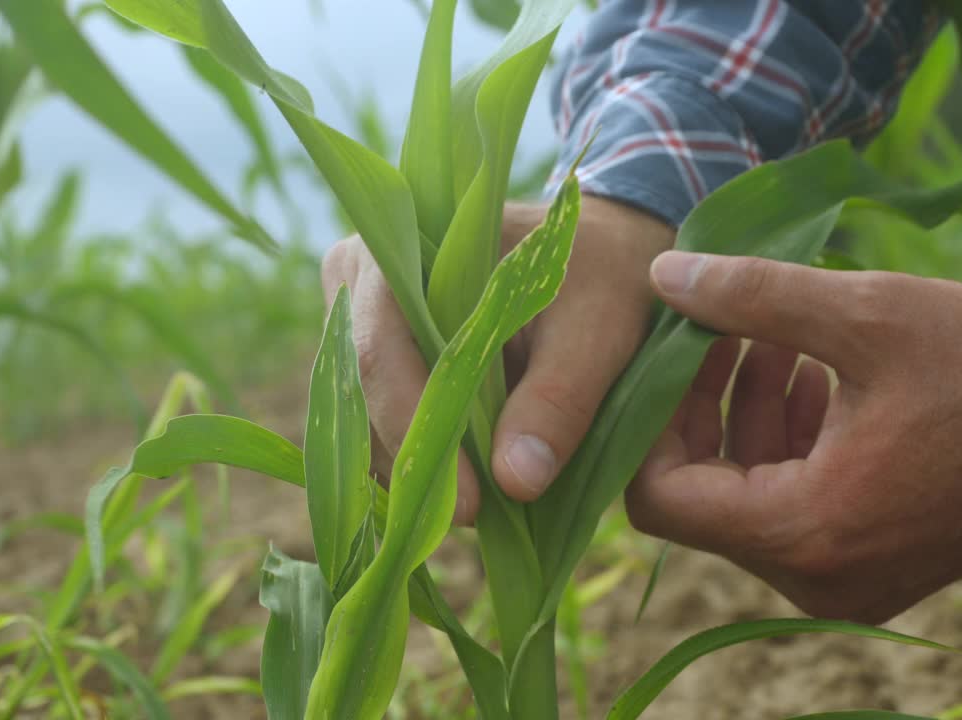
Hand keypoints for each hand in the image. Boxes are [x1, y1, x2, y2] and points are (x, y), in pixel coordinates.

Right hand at [321, 197, 674, 524]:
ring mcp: (358, 319)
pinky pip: (376, 423)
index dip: (414, 432)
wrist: (602, 250)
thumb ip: (559, 398)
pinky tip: (461, 488)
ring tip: (478, 508)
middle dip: (415, 463)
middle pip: (360, 392)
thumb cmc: (603, 273)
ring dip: (413, 470)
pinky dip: (417, 462)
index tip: (467, 503)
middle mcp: (360, 278)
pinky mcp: (376, 358)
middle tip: (476, 519)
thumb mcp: (599, 328)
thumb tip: (514, 483)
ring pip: (360, 417)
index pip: (381, 352)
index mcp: (406, 248)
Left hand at [628, 251, 961, 622]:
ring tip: (772, 334)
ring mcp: (845, 580)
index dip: (650, 419)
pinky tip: (813, 370)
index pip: (660, 498)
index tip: (672, 348)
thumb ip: (750, 297)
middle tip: (718, 327)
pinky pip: (793, 506)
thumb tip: (662, 276)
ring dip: (747, 413)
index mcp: (805, 532)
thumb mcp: (865, 315)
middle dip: (701, 406)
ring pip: (747, 496)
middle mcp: (816, 580)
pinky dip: (788, 440)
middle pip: (701, 495)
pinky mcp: (871, 564)